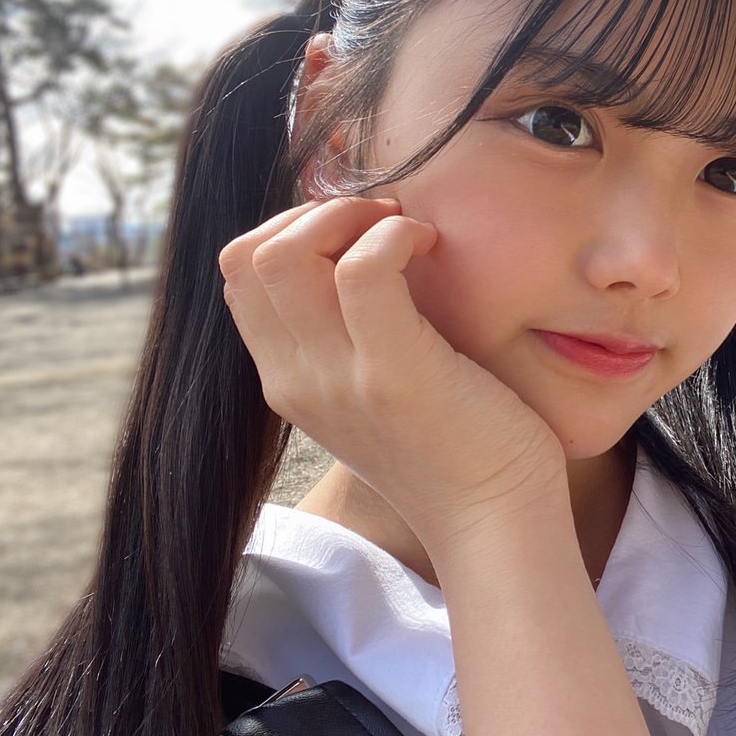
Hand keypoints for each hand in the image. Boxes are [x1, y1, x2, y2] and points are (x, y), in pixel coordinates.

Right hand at [218, 197, 566, 550]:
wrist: (494, 521)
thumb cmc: (455, 446)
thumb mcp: (376, 392)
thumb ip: (350, 340)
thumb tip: (360, 258)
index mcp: (289, 382)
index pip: (240, 277)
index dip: (292, 231)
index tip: (359, 235)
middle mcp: (297, 381)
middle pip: (246, 257)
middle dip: (314, 213)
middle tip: (382, 224)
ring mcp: (338, 379)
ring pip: (285, 255)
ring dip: (349, 216)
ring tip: (404, 231)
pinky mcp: (393, 374)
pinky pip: (363, 268)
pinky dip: (393, 236)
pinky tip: (430, 246)